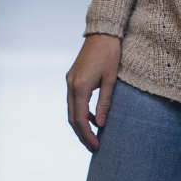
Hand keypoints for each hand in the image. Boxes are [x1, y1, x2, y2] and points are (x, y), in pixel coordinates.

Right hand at [65, 34, 121, 151]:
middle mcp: (71, 84)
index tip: (97, 147)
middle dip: (82, 135)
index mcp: (80, 86)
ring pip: (71, 109)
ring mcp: (70, 80)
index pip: (80, 119)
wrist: (102, 32)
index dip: (87, 135)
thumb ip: (105, 103)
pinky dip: (80, 112)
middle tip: (94, 148)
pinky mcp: (72, 77)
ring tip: (93, 137)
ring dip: (80, 125)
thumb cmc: (110, 54)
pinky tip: (92, 118)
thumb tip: (101, 125)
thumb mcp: (110, 80)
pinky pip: (73, 100)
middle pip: (72, 117)